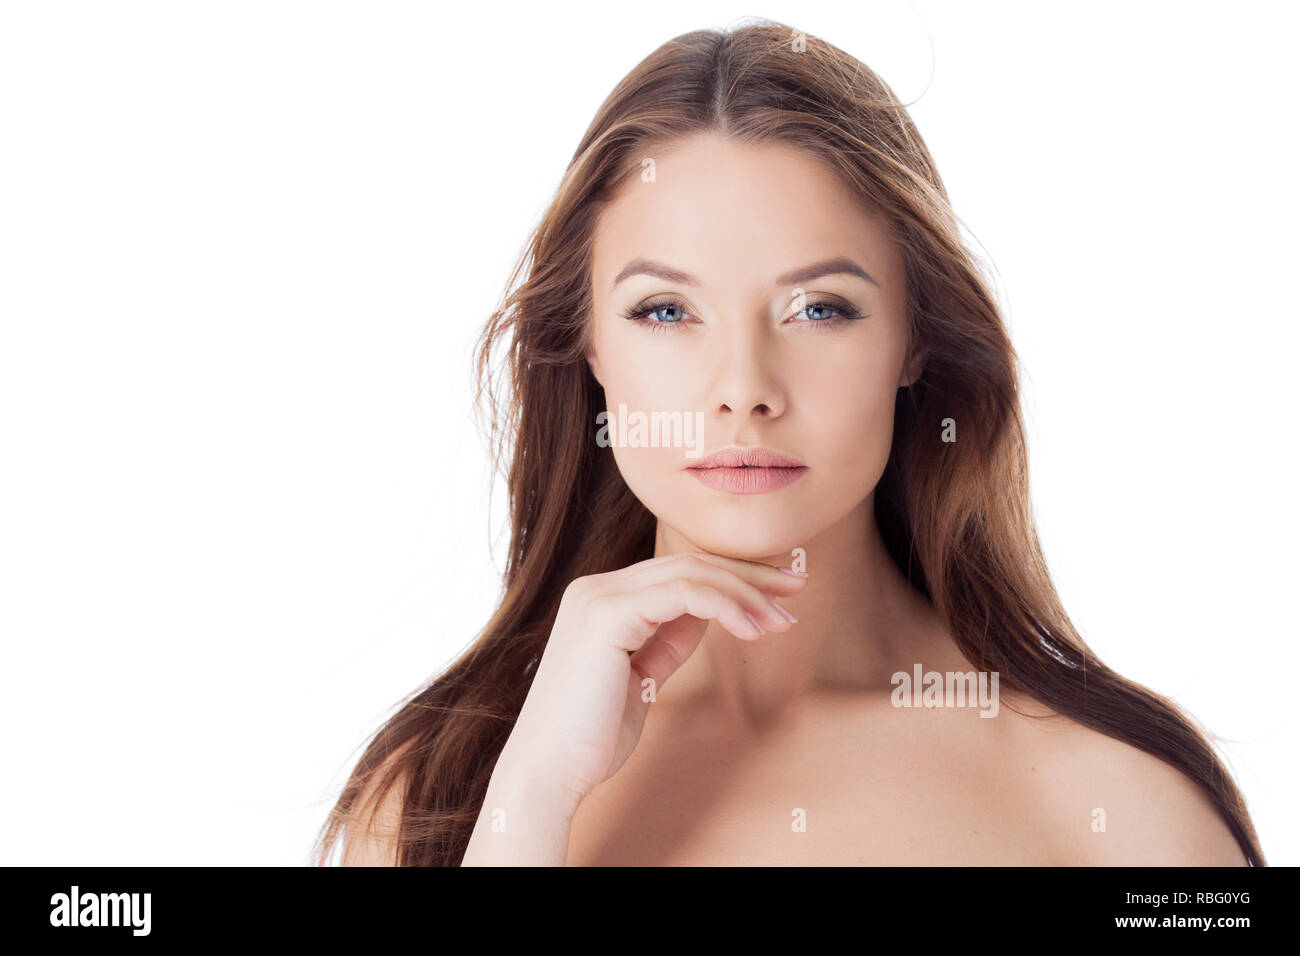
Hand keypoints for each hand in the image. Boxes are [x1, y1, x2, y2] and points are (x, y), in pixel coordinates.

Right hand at [501, 551, 805, 815]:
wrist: (548, 772)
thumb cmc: (591, 737)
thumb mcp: (640, 678)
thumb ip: (666, 640)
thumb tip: (707, 614)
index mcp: (601, 599)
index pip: (679, 571)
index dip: (734, 578)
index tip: (779, 595)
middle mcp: (596, 587)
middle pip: (690, 564)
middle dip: (750, 576)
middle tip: (797, 588)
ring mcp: (599, 597)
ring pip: (691, 573)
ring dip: (746, 594)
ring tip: (781, 621)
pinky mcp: (607, 615)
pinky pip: (682, 594)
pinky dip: (725, 607)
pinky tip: (751, 630)